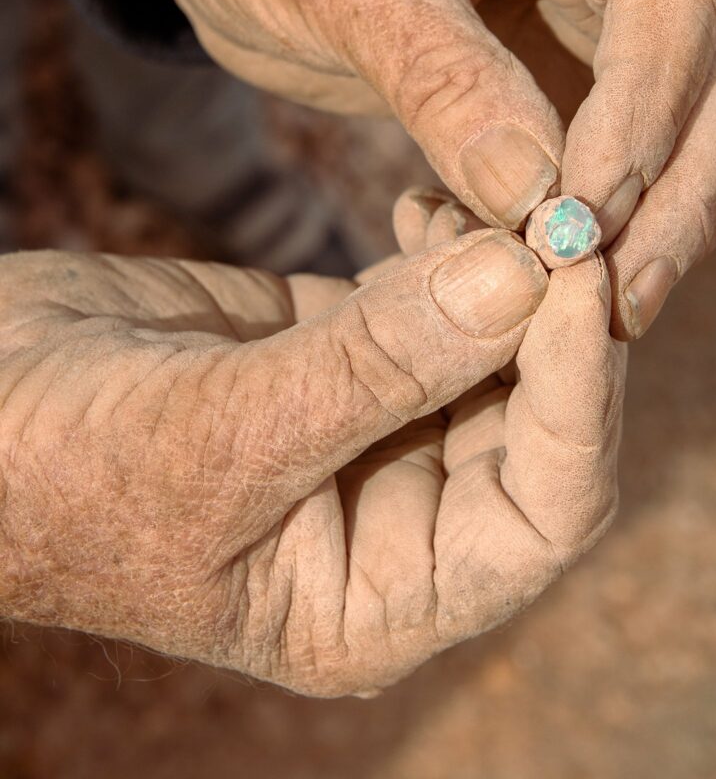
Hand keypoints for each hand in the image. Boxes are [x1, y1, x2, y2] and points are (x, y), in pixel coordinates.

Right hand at [0, 228, 622, 694]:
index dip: (580, 400)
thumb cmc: (56, 469)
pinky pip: (435, 296)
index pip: (543, 512)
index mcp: (381, 601)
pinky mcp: (350, 350)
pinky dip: (450, 245)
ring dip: (510, 269)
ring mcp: (380, 429)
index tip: (579, 278)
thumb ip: (372, 366)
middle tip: (562, 210)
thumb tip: (522, 279)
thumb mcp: (217, 432)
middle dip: (559, 319)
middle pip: (538, 423)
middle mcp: (400, 521)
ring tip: (495, 193)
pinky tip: (429, 202)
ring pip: (497, 347)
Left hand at [125, 0, 715, 337]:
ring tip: (608, 310)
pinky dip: (628, 219)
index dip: (650, 108)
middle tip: (618, 298)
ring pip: (709, 115)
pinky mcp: (580, 68)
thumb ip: (441, 82)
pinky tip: (575, 280)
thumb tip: (542, 208)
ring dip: (674, 215)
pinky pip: (646, 151)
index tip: (585, 219)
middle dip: (680, 185)